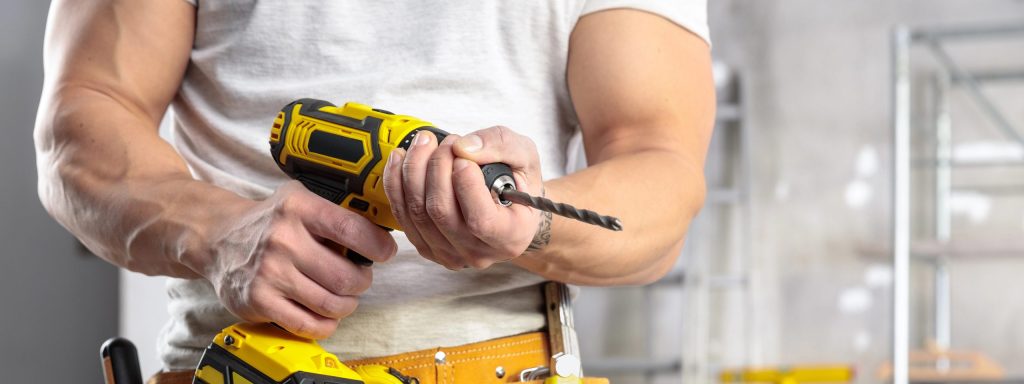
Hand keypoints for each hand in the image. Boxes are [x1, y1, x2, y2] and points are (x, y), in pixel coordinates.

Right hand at [185, 181, 396, 338]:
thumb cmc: (269, 221)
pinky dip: (326, 324)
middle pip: (346, 276)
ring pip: (331, 304)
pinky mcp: (259, 301)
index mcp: (298, 209)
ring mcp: (270, 273)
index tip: (384, 251)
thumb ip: (334, 213)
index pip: (352, 230)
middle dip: (362, 281)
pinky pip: (307, 324)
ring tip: (343, 295)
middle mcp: (283, 240)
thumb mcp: (299, 200)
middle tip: (359, 278)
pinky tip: (326, 313)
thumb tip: (380, 233)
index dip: (377, 246)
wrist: (218, 237)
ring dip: (347, 304)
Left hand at [382, 126, 543, 269]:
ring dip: (414, 169)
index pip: (481, 220)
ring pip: (418, 212)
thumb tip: (463, 148)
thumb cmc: (517, 182)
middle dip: (437, 167)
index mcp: (511, 236)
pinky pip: (402, 215)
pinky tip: (402, 158)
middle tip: (446, 143)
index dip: (466, 185)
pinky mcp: (426, 247)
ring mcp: (450, 254)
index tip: (463, 158)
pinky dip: (396, 182)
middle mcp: (479, 253)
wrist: (507, 205)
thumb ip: (500, 146)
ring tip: (426, 143)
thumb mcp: (524, 155)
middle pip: (442, 213)